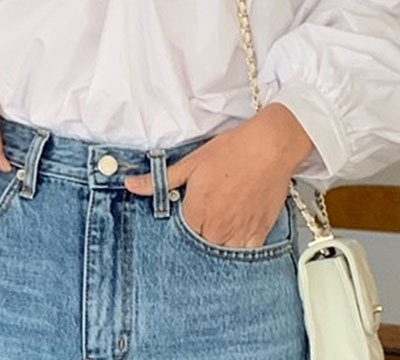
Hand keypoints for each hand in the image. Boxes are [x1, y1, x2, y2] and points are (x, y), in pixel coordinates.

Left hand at [123, 103, 313, 247]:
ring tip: (219, 222)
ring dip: (218, 242)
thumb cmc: (231, 151)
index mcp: (196, 213)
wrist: (269, 147)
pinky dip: (239, 245)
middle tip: (204, 215)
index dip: (181, 225)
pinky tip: (237, 229)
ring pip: (222, 253)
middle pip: (200, 246)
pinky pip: (245, 253)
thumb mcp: (190, 162)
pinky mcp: (260, 233)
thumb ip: (160, 180)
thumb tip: (130, 185)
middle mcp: (217, 229)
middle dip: (198, 234)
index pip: (179, 236)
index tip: (185, 215)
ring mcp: (240, 234)